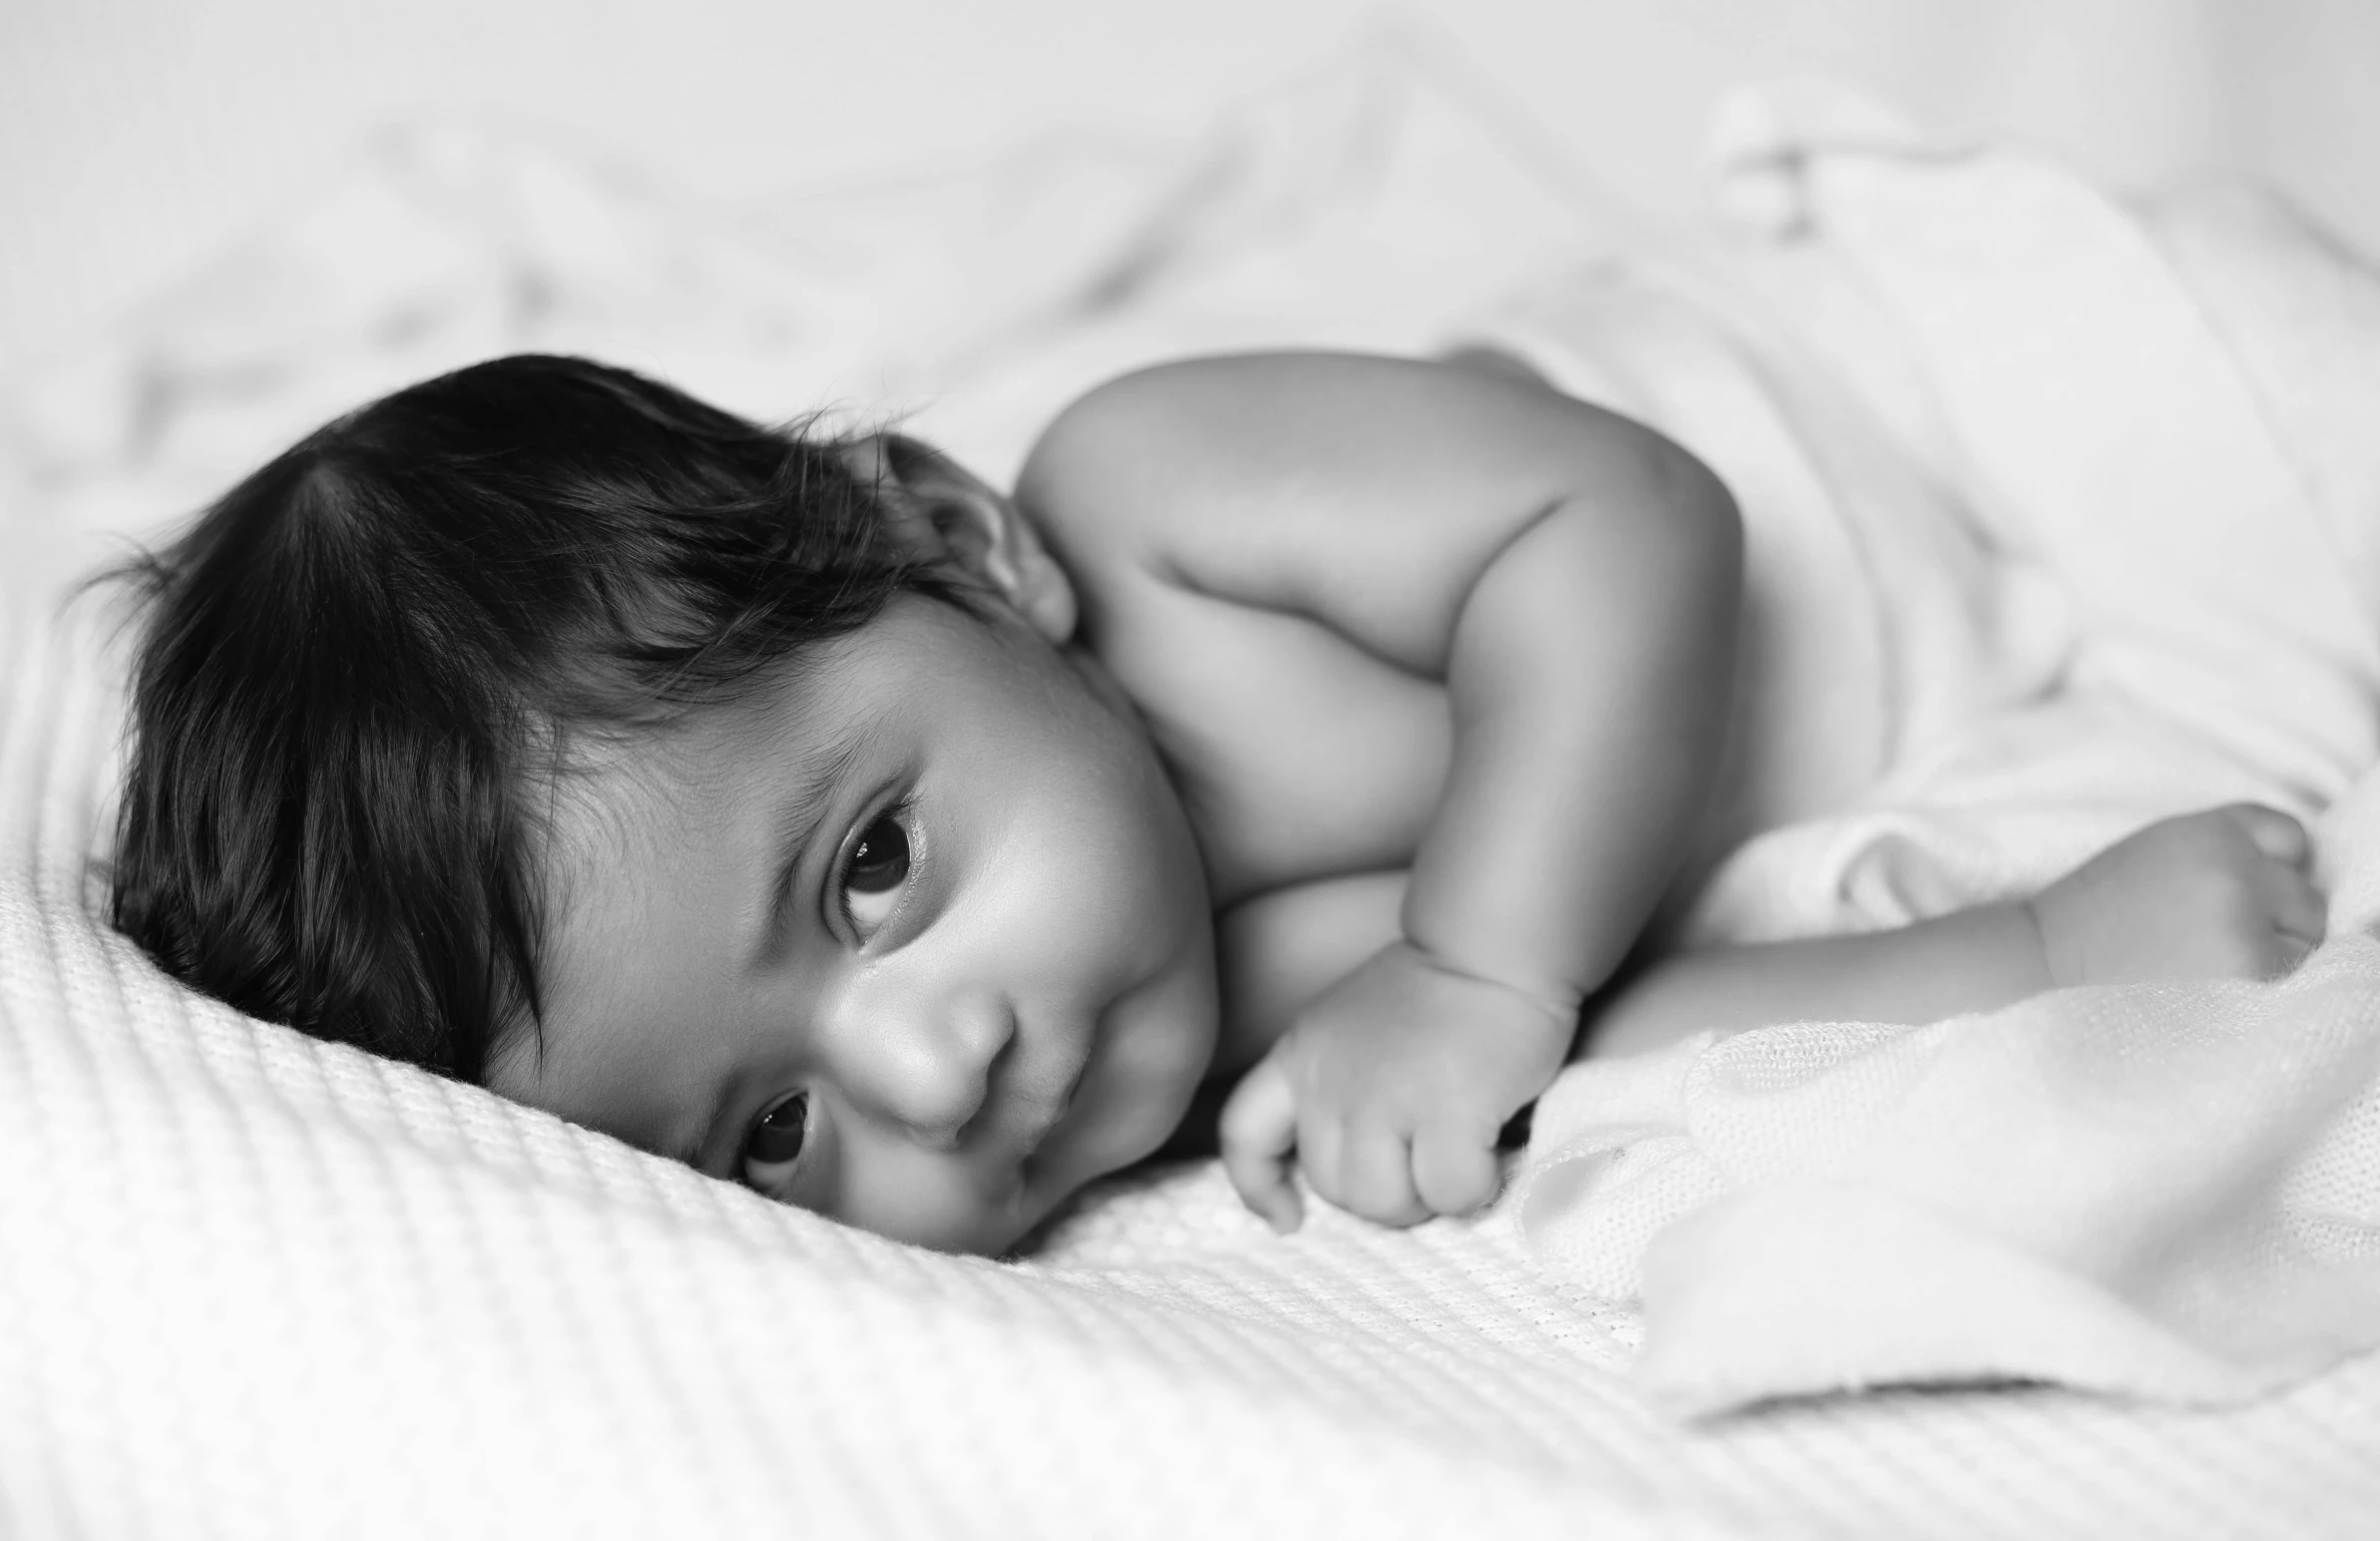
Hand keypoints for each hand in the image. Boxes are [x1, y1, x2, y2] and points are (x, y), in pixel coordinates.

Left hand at [1218, 940, 1575, 1231]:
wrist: (1488, 944)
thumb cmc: (1433, 988)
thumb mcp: (1349, 1027)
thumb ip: (1338, 1085)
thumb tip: (1365, 1165)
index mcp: (1300, 1056)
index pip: (1245, 1135)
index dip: (1259, 1188)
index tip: (1287, 1219)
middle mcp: (1329, 1082)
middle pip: (1335, 1188)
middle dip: (1385, 1195)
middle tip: (1427, 1166)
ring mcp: (1384, 1097)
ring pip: (1384, 1201)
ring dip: (1425, 1199)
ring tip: (1456, 1163)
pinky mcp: (1447, 1110)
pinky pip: (1449, 1191)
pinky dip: (1473, 1189)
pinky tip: (1489, 1160)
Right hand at [2027, 804, 2326, 988]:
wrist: (2059, 940)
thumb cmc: (2106, 892)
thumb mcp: (2168, 839)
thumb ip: (2230, 842)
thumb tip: (2295, 869)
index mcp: (2216, 827)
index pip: (2292, 836)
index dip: (2279, 863)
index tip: (2256, 885)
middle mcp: (2238, 862)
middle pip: (2306, 890)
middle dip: (2283, 908)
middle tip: (2234, 924)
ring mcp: (2244, 910)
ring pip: (2308, 930)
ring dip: (2281, 940)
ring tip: (2226, 946)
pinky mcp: (2243, 957)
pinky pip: (2290, 964)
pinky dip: (2268, 969)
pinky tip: (2224, 967)